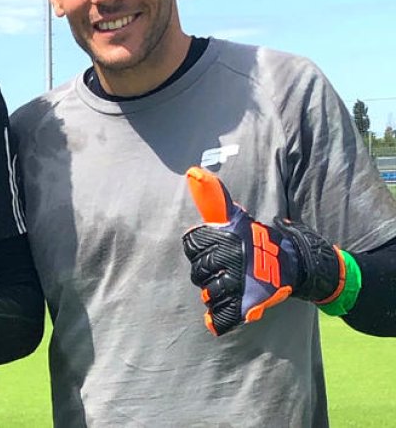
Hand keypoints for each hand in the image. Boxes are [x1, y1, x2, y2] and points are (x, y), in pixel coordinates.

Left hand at [181, 167, 344, 335]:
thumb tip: (193, 172)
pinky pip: (223, 317)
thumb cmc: (263, 240)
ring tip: (226, 287)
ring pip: (208, 292)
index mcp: (228, 236)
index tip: (210, 248)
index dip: (198, 246)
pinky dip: (217, 320)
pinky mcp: (247, 305)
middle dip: (206, 271)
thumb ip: (216, 200)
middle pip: (198, 270)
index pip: (193, 243)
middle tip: (223, 269)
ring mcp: (239, 283)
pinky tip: (214, 320)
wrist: (300, 264)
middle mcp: (232, 258)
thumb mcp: (240, 218)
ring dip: (213, 293)